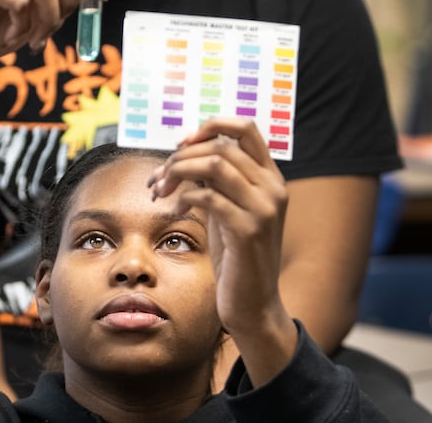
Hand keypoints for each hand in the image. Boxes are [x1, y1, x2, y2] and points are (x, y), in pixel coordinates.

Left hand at [147, 118, 288, 335]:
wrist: (254, 305)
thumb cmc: (236, 257)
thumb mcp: (228, 210)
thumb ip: (218, 181)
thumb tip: (185, 153)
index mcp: (270, 177)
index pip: (246, 128)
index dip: (210, 126)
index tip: (180, 143)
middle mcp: (273, 188)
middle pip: (221, 146)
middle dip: (180, 157)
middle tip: (158, 178)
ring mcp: (264, 208)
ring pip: (215, 165)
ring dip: (178, 172)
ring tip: (161, 191)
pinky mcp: (249, 230)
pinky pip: (209, 197)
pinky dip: (185, 198)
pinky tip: (177, 210)